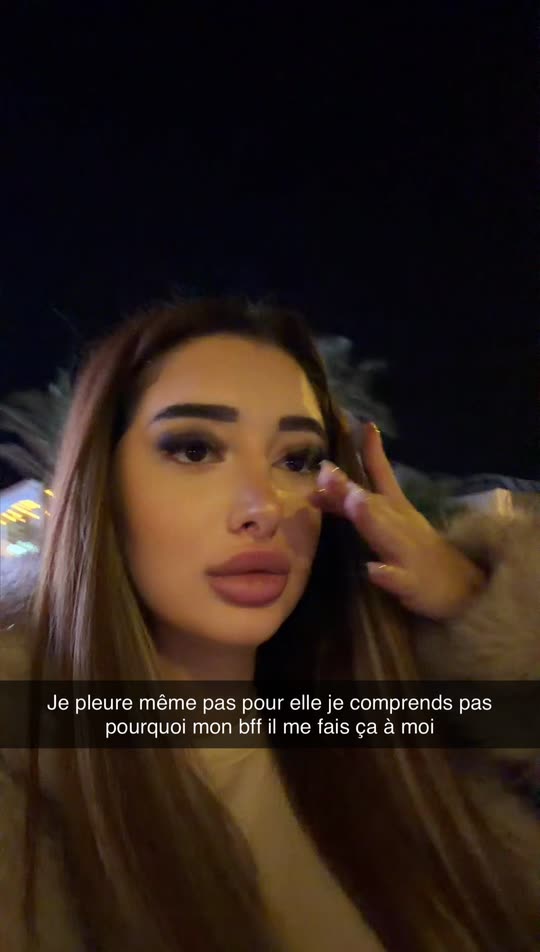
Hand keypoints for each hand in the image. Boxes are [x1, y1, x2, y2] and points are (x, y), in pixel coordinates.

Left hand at [309, 423, 486, 620]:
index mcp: (397, 509)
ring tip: (354, 503)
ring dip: (369, 519)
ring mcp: (408, 554)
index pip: (382, 476)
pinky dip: (386, 575)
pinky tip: (372, 570)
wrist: (462, 589)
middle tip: (326, 471)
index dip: (373, 451)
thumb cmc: (417, 552)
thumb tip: (316, 487)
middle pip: (375, 503)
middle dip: (349, 488)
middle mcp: (402, 525)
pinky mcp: (413, 584)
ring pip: (387, 535)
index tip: (365, 425)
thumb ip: (347, 506)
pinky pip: (399, 580)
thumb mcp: (385, 524)